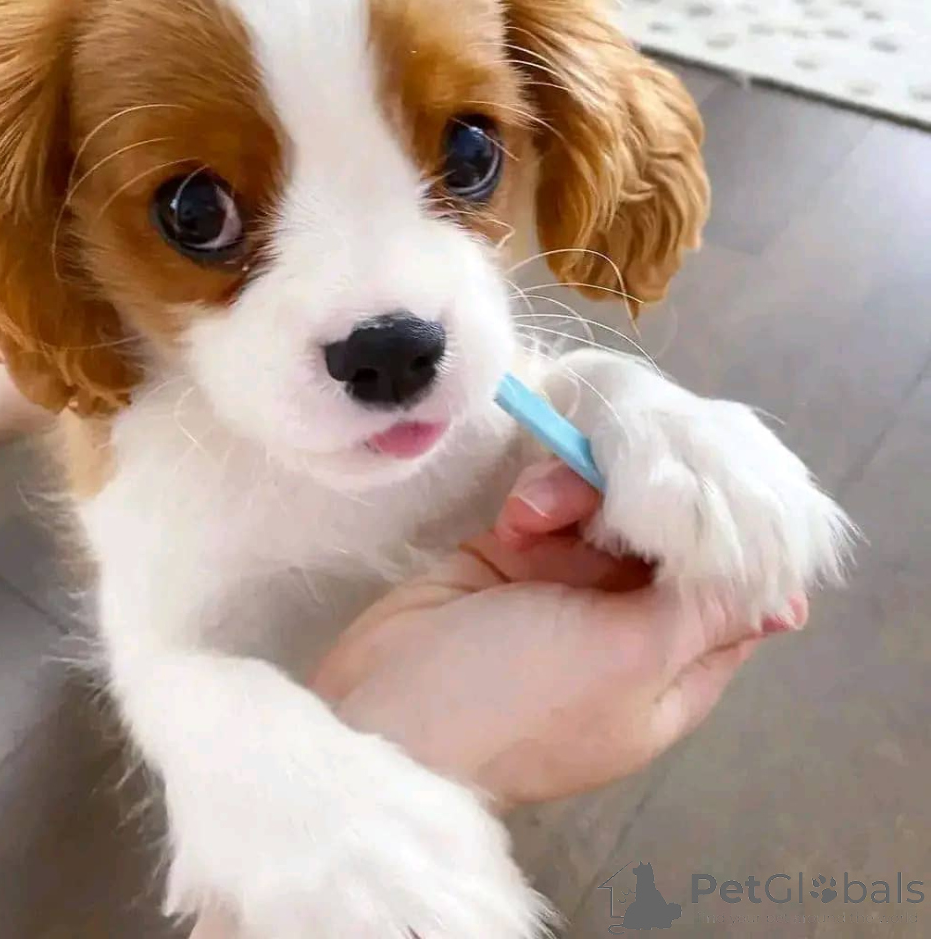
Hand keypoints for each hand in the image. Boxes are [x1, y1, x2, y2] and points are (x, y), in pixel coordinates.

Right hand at [313, 459, 804, 808]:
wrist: (386, 705)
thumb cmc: (523, 694)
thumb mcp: (630, 659)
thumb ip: (708, 614)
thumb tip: (791, 604)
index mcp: (672, 667)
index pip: (732, 595)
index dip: (734, 539)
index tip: (723, 479)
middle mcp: (627, 625)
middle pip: (669, 540)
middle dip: (648, 502)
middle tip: (626, 473)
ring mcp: (568, 588)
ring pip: (608, 512)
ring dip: (582, 495)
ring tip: (539, 507)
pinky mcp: (515, 555)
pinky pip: (551, 506)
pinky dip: (540, 500)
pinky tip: (518, 512)